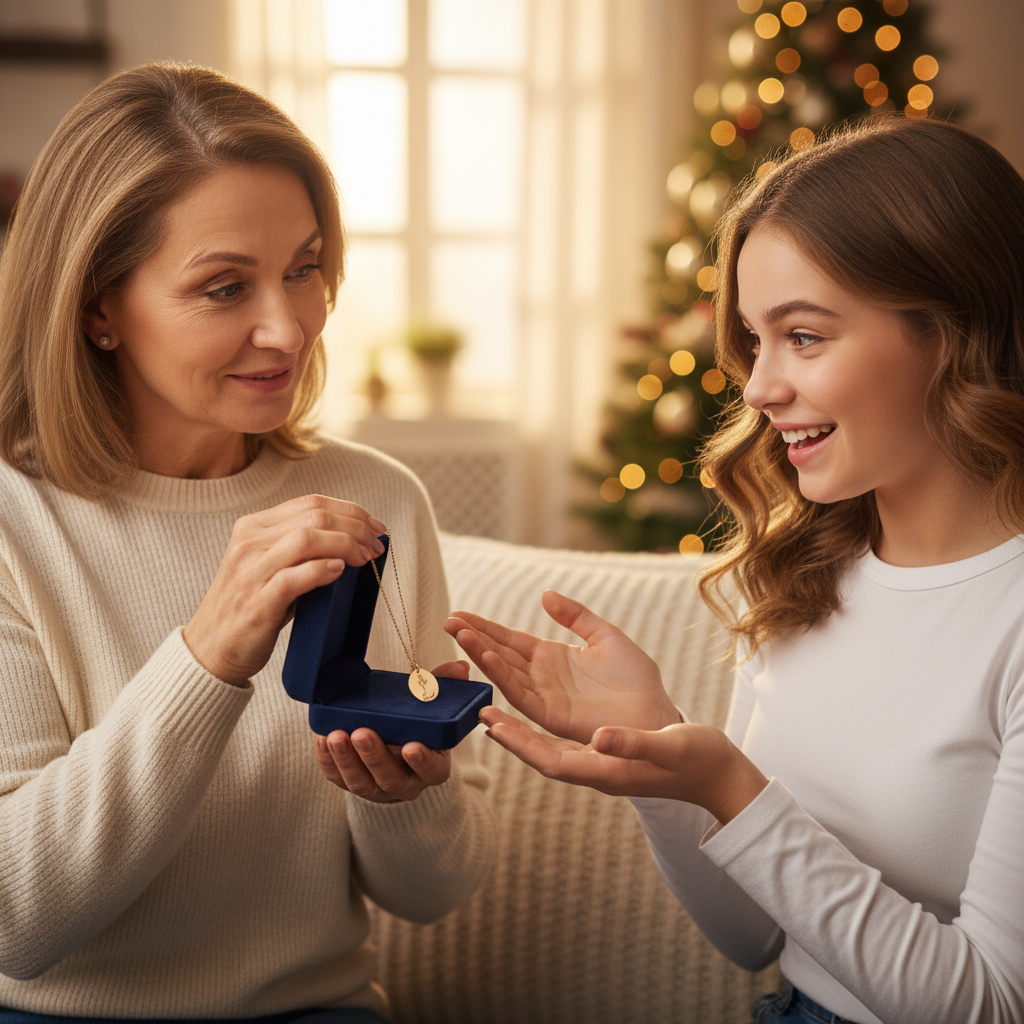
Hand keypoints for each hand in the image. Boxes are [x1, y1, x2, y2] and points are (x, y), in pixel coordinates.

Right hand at [183, 495, 386, 685]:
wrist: (211, 649)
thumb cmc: (252, 607)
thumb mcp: (272, 567)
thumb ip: (302, 549)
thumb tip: (356, 540)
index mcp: (253, 527)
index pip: (311, 503)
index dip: (350, 510)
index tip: (375, 526)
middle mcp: (249, 542)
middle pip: (314, 516)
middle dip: (356, 527)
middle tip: (377, 545)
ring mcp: (250, 571)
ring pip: (306, 539)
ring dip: (346, 545)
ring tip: (365, 559)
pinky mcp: (257, 602)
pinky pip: (294, 577)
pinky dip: (322, 570)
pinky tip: (341, 571)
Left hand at [313, 660, 465, 801]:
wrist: (396, 747)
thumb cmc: (417, 725)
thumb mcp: (433, 707)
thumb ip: (443, 686)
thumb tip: (460, 667)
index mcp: (433, 767)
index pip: (433, 771)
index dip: (423, 762)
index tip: (411, 746)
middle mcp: (407, 783)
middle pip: (391, 779)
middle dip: (375, 757)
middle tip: (362, 733)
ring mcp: (378, 789)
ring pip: (361, 783)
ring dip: (346, 760)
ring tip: (335, 735)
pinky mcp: (353, 785)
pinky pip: (338, 779)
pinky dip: (329, 762)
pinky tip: (323, 740)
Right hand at [444, 591, 679, 742]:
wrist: (656, 714)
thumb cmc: (637, 680)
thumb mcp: (606, 636)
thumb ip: (576, 616)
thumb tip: (545, 595)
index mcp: (553, 657)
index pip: (510, 640)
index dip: (485, 628)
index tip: (459, 615)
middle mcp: (542, 677)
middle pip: (500, 654)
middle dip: (474, 639)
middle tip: (448, 622)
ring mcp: (545, 696)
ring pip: (505, 673)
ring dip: (482, 655)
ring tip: (461, 635)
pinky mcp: (552, 715)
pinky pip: (521, 696)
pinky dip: (503, 678)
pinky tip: (488, 660)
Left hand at [480, 706, 767, 823]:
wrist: (719, 774)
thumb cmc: (698, 760)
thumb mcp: (670, 747)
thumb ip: (634, 744)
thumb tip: (599, 738)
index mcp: (607, 773)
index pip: (550, 760)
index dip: (519, 742)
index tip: (492, 723)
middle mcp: (596, 771)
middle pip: (540, 755)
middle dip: (509, 734)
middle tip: (479, 710)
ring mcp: (600, 766)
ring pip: (548, 749)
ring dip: (521, 729)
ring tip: (494, 708)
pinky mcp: (606, 757)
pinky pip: (563, 743)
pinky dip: (542, 728)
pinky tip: (532, 712)